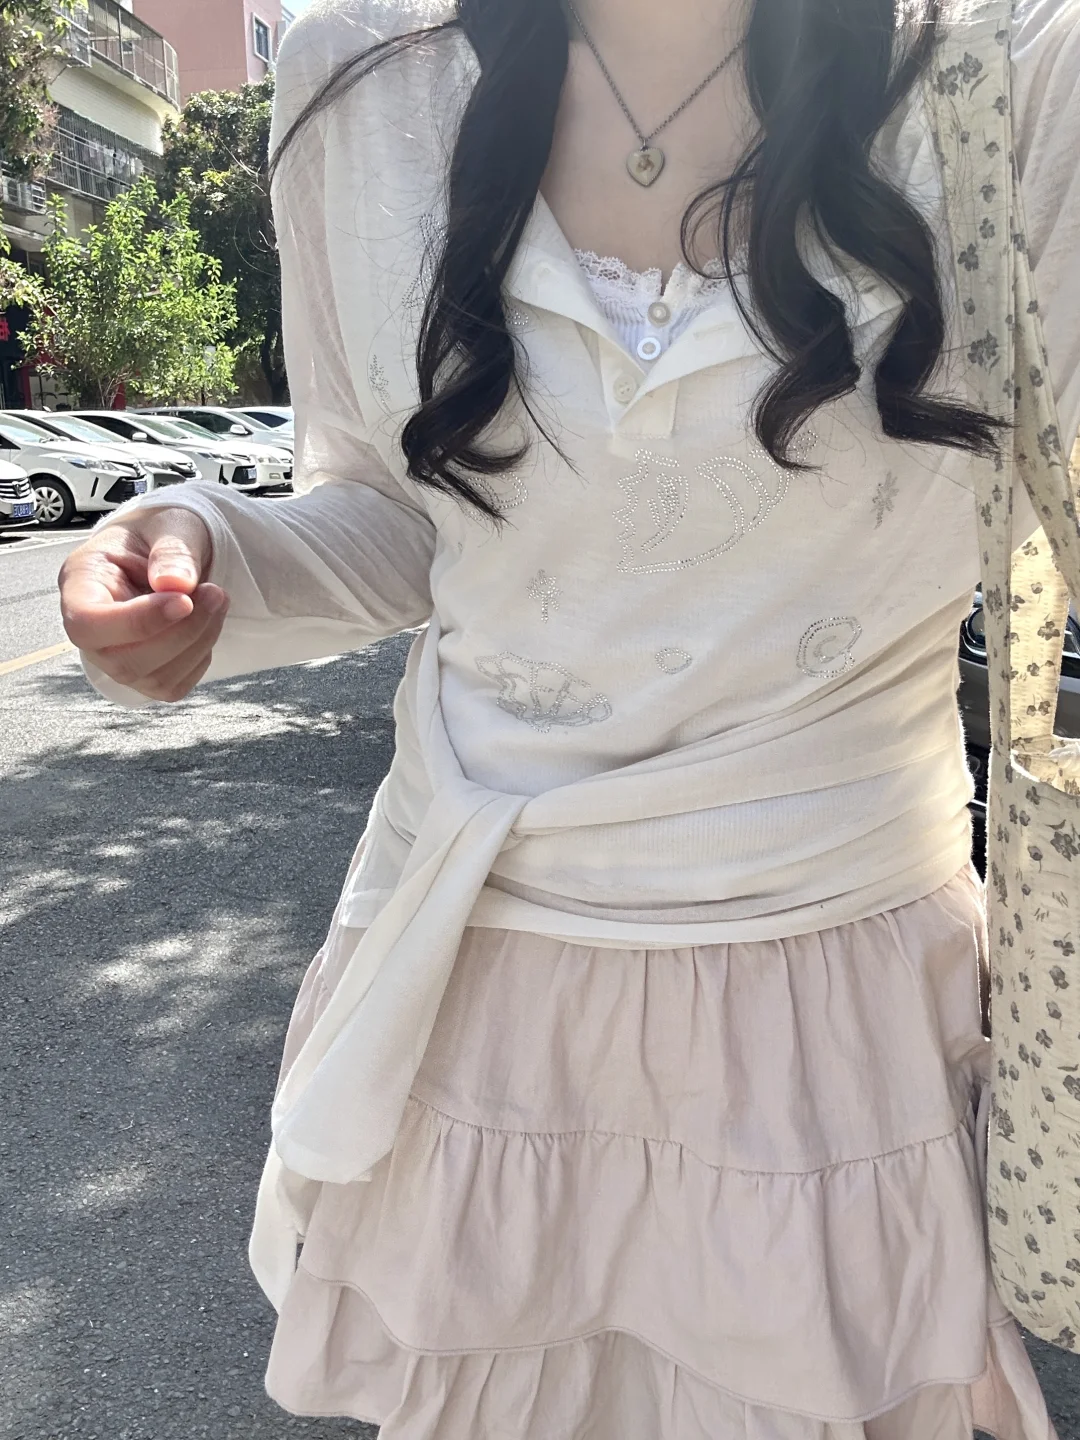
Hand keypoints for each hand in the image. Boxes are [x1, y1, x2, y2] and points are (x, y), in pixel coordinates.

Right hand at [59, 507, 228, 701]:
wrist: (168, 555)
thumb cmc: (159, 536)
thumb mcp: (170, 525)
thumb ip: (173, 551)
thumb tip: (176, 585)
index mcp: (80, 584)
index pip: (87, 624)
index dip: (137, 621)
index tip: (183, 600)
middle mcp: (90, 631)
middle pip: (124, 661)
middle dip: (182, 632)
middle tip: (215, 593)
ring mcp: (114, 659)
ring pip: (154, 679)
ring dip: (198, 642)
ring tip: (216, 600)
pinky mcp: (145, 677)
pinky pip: (174, 686)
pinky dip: (200, 657)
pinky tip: (206, 623)